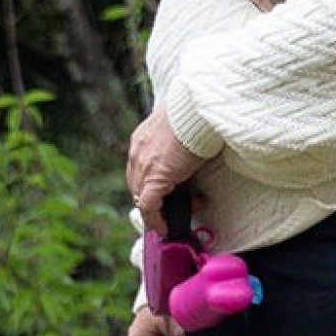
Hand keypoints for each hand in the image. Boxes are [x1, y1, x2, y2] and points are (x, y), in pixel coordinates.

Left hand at [127, 106, 205, 232]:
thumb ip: (177, 142)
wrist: (198, 108)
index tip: (167, 192)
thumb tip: (188, 153)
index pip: (139, 168)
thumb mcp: (181, 128)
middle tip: (178, 202)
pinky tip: (165, 228)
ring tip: (179, 213)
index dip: (151, 184)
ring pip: (142, 197)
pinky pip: (148, 207)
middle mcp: (137, 153)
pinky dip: (155, 220)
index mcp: (142, 138)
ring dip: (159, 209)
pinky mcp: (154, 178)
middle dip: (156, 198)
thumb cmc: (198, 113)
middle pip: (138, 185)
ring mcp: (143, 166)